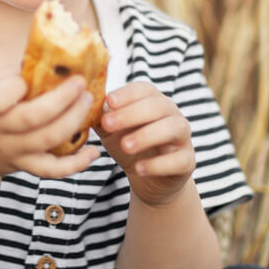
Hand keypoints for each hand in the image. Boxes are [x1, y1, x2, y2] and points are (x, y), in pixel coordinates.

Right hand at [0, 65, 99, 181]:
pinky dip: (76, 164)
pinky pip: (52, 170)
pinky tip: (93, 150)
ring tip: (88, 101)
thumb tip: (52, 56)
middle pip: (32, 118)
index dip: (16, 87)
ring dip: (74, 120)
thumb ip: (13, 74)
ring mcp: (11, 151)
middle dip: (62, 99)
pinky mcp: (24, 166)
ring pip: (47, 141)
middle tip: (80, 83)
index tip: (30, 73)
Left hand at [97, 81, 195, 206]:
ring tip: (125, 145)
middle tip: (108, 124)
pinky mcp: (187, 161)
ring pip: (173, 128)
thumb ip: (100, 117)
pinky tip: (139, 168)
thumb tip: (81, 104)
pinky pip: (178, 159)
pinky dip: (158, 164)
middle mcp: (171, 114)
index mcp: (153, 101)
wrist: (149, 179)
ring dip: (147, 135)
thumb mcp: (111, 131)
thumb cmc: (129, 145)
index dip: (128, 94)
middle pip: (158, 106)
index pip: (144, 89)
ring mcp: (182, 137)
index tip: (109, 101)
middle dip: (132, 113)